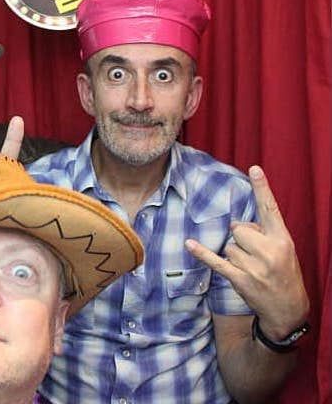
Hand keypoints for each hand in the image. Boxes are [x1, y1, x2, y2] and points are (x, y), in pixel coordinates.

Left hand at [185, 166, 309, 339]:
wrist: (288, 309)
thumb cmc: (284, 273)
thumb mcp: (283, 250)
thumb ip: (263, 233)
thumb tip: (236, 226)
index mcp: (283, 239)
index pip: (270, 209)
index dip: (262, 188)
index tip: (254, 168)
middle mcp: (269, 251)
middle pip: (238, 228)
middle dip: (242, 238)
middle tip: (256, 255)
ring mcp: (254, 266)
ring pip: (228, 245)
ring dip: (234, 254)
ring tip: (251, 268)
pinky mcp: (239, 278)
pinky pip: (215, 260)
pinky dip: (201, 252)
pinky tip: (189, 244)